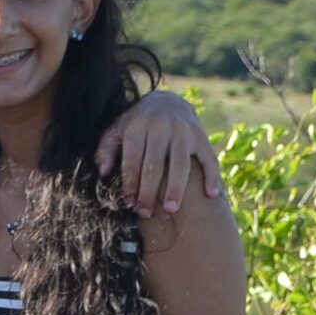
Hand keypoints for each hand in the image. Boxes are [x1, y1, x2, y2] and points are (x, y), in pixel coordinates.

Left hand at [96, 89, 223, 217]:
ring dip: (176, 189)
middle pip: (155, 166)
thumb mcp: (117, 131)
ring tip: (171, 210)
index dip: (131, 185)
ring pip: (181, 164)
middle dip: (149, 192)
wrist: (167, 101)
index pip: (133, 162)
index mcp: (137, 128)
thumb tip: (104, 173)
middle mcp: (161, 128)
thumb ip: (107, 150)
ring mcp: (183, 132)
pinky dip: (211, 176)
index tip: (130, 204)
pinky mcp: (201, 136)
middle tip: (146, 213)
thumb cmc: (137, 124)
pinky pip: (208, 158)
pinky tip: (211, 195)